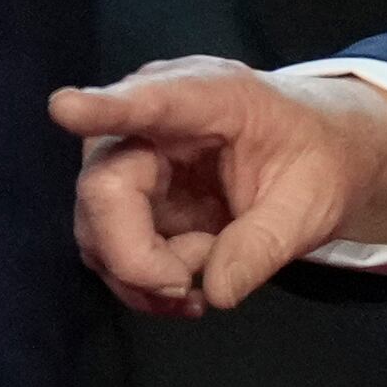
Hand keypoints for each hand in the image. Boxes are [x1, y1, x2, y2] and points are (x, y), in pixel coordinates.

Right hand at [55, 60, 386, 313]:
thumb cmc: (319, 161)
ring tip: (204, 282)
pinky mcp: (129, 202)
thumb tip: (217, 290)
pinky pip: (111, 251)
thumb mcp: (315, 203)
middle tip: (190, 287)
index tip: (66, 108)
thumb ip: (267, 242)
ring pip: (98, 229)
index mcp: (210, 97)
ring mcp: (131, 162)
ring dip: (145, 275)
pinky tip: (189, 290)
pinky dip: (145, 283)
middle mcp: (151, 123)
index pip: (151, 102)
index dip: (105, 109)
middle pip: (104, 189)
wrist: (320, 156)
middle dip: (137, 255)